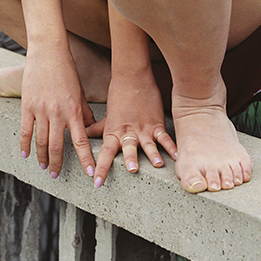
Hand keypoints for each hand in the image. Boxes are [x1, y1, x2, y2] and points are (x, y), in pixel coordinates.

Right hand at [19, 44, 96, 178]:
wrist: (48, 52)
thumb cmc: (67, 70)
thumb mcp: (79, 92)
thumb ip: (84, 112)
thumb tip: (90, 130)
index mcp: (74, 110)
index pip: (81, 141)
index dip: (85, 160)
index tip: (90, 175)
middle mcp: (57, 113)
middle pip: (56, 146)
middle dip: (57, 164)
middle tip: (56, 176)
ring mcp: (41, 110)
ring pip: (41, 141)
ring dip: (42, 157)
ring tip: (43, 167)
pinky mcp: (27, 105)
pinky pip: (25, 130)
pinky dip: (25, 145)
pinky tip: (25, 155)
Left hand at [88, 67, 176, 186]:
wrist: (132, 77)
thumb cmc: (118, 96)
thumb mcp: (108, 116)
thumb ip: (97, 129)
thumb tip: (84, 133)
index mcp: (114, 133)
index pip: (105, 153)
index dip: (101, 168)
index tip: (97, 183)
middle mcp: (128, 133)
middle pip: (128, 148)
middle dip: (130, 159)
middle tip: (132, 170)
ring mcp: (143, 129)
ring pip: (148, 143)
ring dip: (152, 154)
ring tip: (157, 164)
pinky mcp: (156, 124)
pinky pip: (164, 137)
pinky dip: (171, 147)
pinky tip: (176, 156)